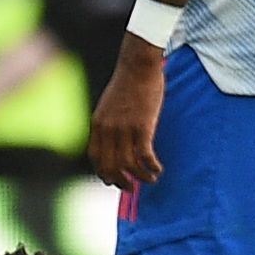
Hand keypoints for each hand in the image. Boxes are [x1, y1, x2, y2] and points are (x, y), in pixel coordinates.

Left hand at [86, 41, 165, 190]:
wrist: (138, 66)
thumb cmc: (127, 84)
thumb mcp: (109, 105)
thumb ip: (108, 123)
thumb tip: (114, 141)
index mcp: (98, 124)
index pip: (96, 158)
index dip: (103, 173)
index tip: (112, 181)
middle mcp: (108, 129)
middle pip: (111, 166)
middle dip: (121, 182)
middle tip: (131, 189)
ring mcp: (125, 128)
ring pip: (129, 165)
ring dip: (141, 178)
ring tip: (151, 179)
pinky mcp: (142, 126)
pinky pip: (145, 157)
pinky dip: (152, 167)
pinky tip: (158, 169)